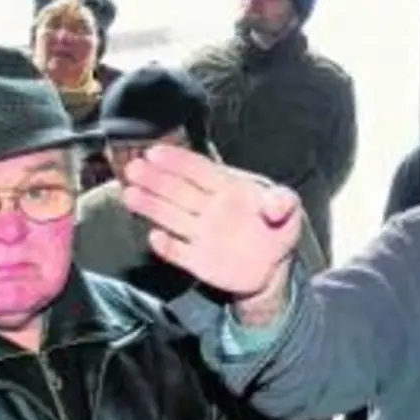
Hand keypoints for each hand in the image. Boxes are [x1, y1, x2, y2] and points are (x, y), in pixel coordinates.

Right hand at [121, 145, 301, 305]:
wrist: (272, 267)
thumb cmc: (276, 228)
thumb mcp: (289, 210)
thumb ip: (283, 202)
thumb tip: (276, 205)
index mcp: (227, 188)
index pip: (199, 170)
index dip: (178, 160)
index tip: (155, 152)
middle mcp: (208, 208)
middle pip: (178, 191)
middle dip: (156, 180)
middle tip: (134, 169)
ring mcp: (201, 234)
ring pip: (171, 217)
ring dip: (151, 206)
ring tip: (130, 195)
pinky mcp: (198, 261)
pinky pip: (179, 253)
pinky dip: (168, 247)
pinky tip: (155, 238)